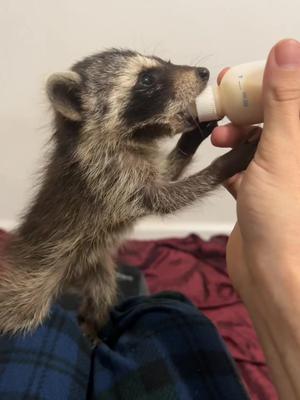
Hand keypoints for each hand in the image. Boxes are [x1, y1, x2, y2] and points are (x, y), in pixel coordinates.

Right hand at [212, 39, 299, 398]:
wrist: (270, 275)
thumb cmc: (284, 219)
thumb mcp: (284, 150)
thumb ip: (285, 102)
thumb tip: (286, 50)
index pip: (295, 99)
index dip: (271, 82)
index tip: (244, 77)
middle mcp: (297, 157)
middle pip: (275, 116)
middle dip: (248, 107)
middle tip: (224, 103)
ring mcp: (281, 175)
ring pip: (258, 139)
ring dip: (236, 133)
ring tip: (219, 137)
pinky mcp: (260, 192)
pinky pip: (245, 164)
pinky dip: (231, 159)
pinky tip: (219, 160)